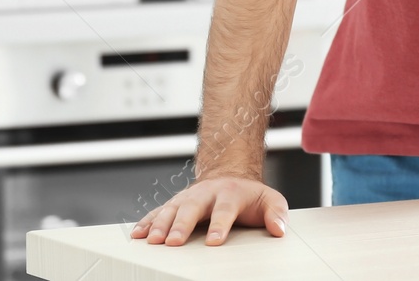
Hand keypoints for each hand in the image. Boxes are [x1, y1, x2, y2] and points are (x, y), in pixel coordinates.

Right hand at [131, 176, 287, 246]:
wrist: (230, 176)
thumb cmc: (249, 195)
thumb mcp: (270, 200)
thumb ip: (277, 213)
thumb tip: (279, 228)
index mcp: (229, 193)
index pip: (224, 210)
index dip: (219, 225)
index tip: (214, 242)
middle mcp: (205, 194)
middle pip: (191, 208)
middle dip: (181, 225)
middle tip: (173, 242)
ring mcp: (188, 198)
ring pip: (171, 209)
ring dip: (160, 224)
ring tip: (152, 240)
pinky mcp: (175, 204)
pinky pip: (158, 212)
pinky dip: (147, 222)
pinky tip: (138, 234)